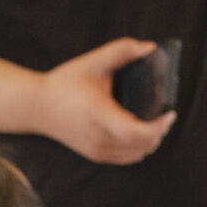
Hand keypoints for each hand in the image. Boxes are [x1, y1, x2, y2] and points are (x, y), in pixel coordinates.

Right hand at [29, 38, 174, 165]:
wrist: (37, 108)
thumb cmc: (63, 84)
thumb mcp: (92, 61)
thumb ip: (122, 50)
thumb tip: (150, 48)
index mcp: (99, 114)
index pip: (137, 132)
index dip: (159, 126)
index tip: (170, 113)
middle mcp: (99, 136)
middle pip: (144, 145)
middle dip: (160, 131)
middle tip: (166, 114)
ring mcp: (97, 149)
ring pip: (138, 154)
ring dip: (151, 141)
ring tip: (155, 123)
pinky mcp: (96, 154)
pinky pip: (127, 158)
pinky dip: (139, 148)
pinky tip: (141, 133)